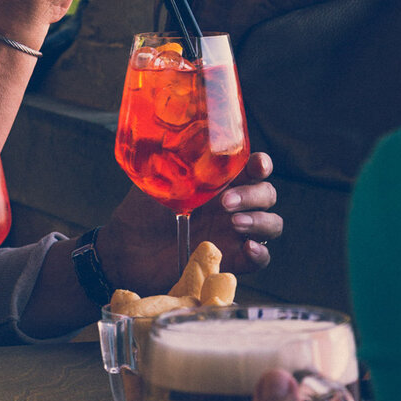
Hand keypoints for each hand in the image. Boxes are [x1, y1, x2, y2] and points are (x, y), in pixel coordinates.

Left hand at [97, 152, 281, 296]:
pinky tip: (247, 247)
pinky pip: (261, 258)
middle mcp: (233, 205)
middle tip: (225, 202)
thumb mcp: (157, 181)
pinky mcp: (231, 260)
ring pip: (272, 224)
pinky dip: (260, 253)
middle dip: (253, 195)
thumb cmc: (142, 211)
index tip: (257, 166)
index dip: (262, 165)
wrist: (129, 249)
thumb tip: (179, 140)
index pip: (255, 168)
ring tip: (234, 224)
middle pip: (267, 195)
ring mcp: (234, 233)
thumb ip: (175, 163)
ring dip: (260, 221)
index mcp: (221, 181)